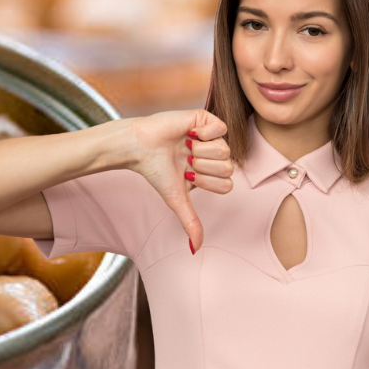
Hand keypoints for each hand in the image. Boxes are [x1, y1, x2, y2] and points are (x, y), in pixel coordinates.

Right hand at [126, 109, 231, 253]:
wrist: (140, 148)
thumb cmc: (156, 171)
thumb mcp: (176, 200)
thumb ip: (190, 222)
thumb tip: (195, 249)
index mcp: (211, 172)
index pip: (227, 184)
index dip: (207, 182)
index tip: (188, 175)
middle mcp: (214, 154)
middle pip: (228, 167)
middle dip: (203, 167)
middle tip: (185, 159)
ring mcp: (211, 136)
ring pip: (225, 150)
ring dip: (200, 151)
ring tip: (185, 146)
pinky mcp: (205, 118)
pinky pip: (221, 128)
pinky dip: (204, 133)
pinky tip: (189, 132)